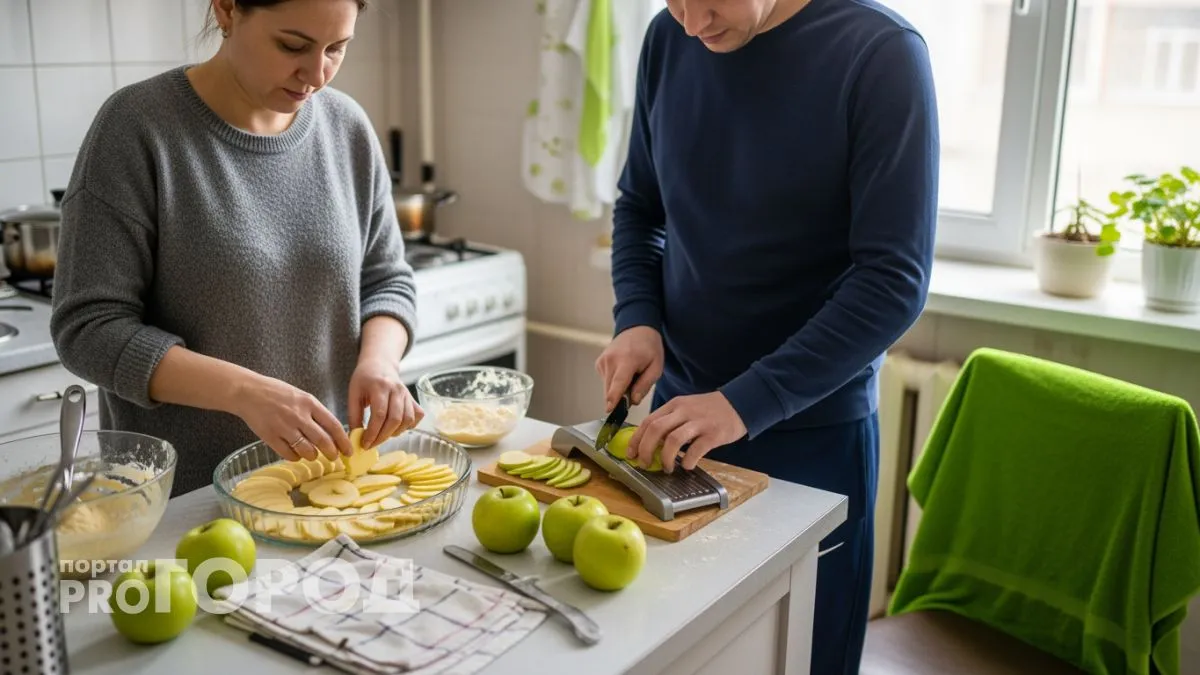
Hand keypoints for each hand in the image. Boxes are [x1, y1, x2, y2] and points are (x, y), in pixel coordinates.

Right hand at [233, 375, 351, 461]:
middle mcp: (298, 415)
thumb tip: (332, 432)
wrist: (248, 392)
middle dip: (332, 453)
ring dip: (313, 456)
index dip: (343, 441)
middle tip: (334, 457)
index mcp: (309, 403)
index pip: (333, 425)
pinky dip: (295, 457)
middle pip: (323, 440)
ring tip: (313, 454)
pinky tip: (296, 454)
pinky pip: (289, 455)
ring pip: (307, 450)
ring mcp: (284, 427)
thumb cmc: (277, 393)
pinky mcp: (270, 437)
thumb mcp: (301, 396)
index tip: (349, 450)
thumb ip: (315, 412)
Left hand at [349, 356, 423, 448]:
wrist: (379, 364)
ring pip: (407, 420)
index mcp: (379, 386)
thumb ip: (354, 415)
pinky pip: (416, 416)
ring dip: (394, 433)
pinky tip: (395, 428)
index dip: (372, 433)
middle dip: (382, 437)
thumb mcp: (353, 394)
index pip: (379, 414)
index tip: (364, 444)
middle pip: (394, 419)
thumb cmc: (364, 379)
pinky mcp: (413, 399)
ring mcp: (407, 394)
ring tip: (381, 435)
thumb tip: (355, 438)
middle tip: (371, 444)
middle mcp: (396, 390)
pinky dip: (408, 426)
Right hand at [595, 325, 663, 410]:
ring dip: (618, 389)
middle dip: (621, 397)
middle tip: (635, 390)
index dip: (614, 399)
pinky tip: (623, 372)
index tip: (609, 410)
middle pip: (611, 389)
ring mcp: (603, 361)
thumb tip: (633, 401)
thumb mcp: (656, 367)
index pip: (618, 383)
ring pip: (608, 387)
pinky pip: (606, 381)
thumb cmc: (649, 348)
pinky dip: (614, 382)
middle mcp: (611, 360)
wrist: (637, 329)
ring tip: (631, 376)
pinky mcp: (599, 364)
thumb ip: (645, 385)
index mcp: (627, 360)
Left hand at [627, 392, 747, 472]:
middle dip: (645, 449)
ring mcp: (699, 422)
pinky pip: (695, 450)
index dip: (636, 439)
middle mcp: (684, 412)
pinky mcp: (713, 434)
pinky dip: (688, 461)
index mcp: (675, 405)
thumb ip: (670, 422)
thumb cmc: (710, 410)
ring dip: (666, 458)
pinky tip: (687, 465)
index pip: (648, 421)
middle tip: (645, 464)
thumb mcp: (687, 408)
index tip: (631, 453)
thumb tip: (651, 443)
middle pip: (655, 429)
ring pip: (673, 440)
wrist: (740, 403)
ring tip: (667, 468)